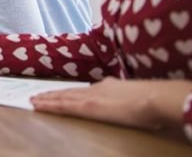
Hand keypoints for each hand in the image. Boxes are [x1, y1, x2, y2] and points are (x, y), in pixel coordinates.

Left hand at [31, 78, 191, 131]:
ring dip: (48, 99)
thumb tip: (132, 104)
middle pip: (71, 91)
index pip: (85, 90)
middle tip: (38, 96)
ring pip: (63, 97)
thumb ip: (132, 100)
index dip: (70, 92)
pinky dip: (50, 105)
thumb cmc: (157, 101)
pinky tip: (39, 106)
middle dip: (54, 94)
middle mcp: (98, 88)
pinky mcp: (89, 106)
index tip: (61, 93)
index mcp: (110, 85)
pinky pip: (63, 106)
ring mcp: (92, 96)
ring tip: (34, 100)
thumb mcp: (141, 98)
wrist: (158, 98)